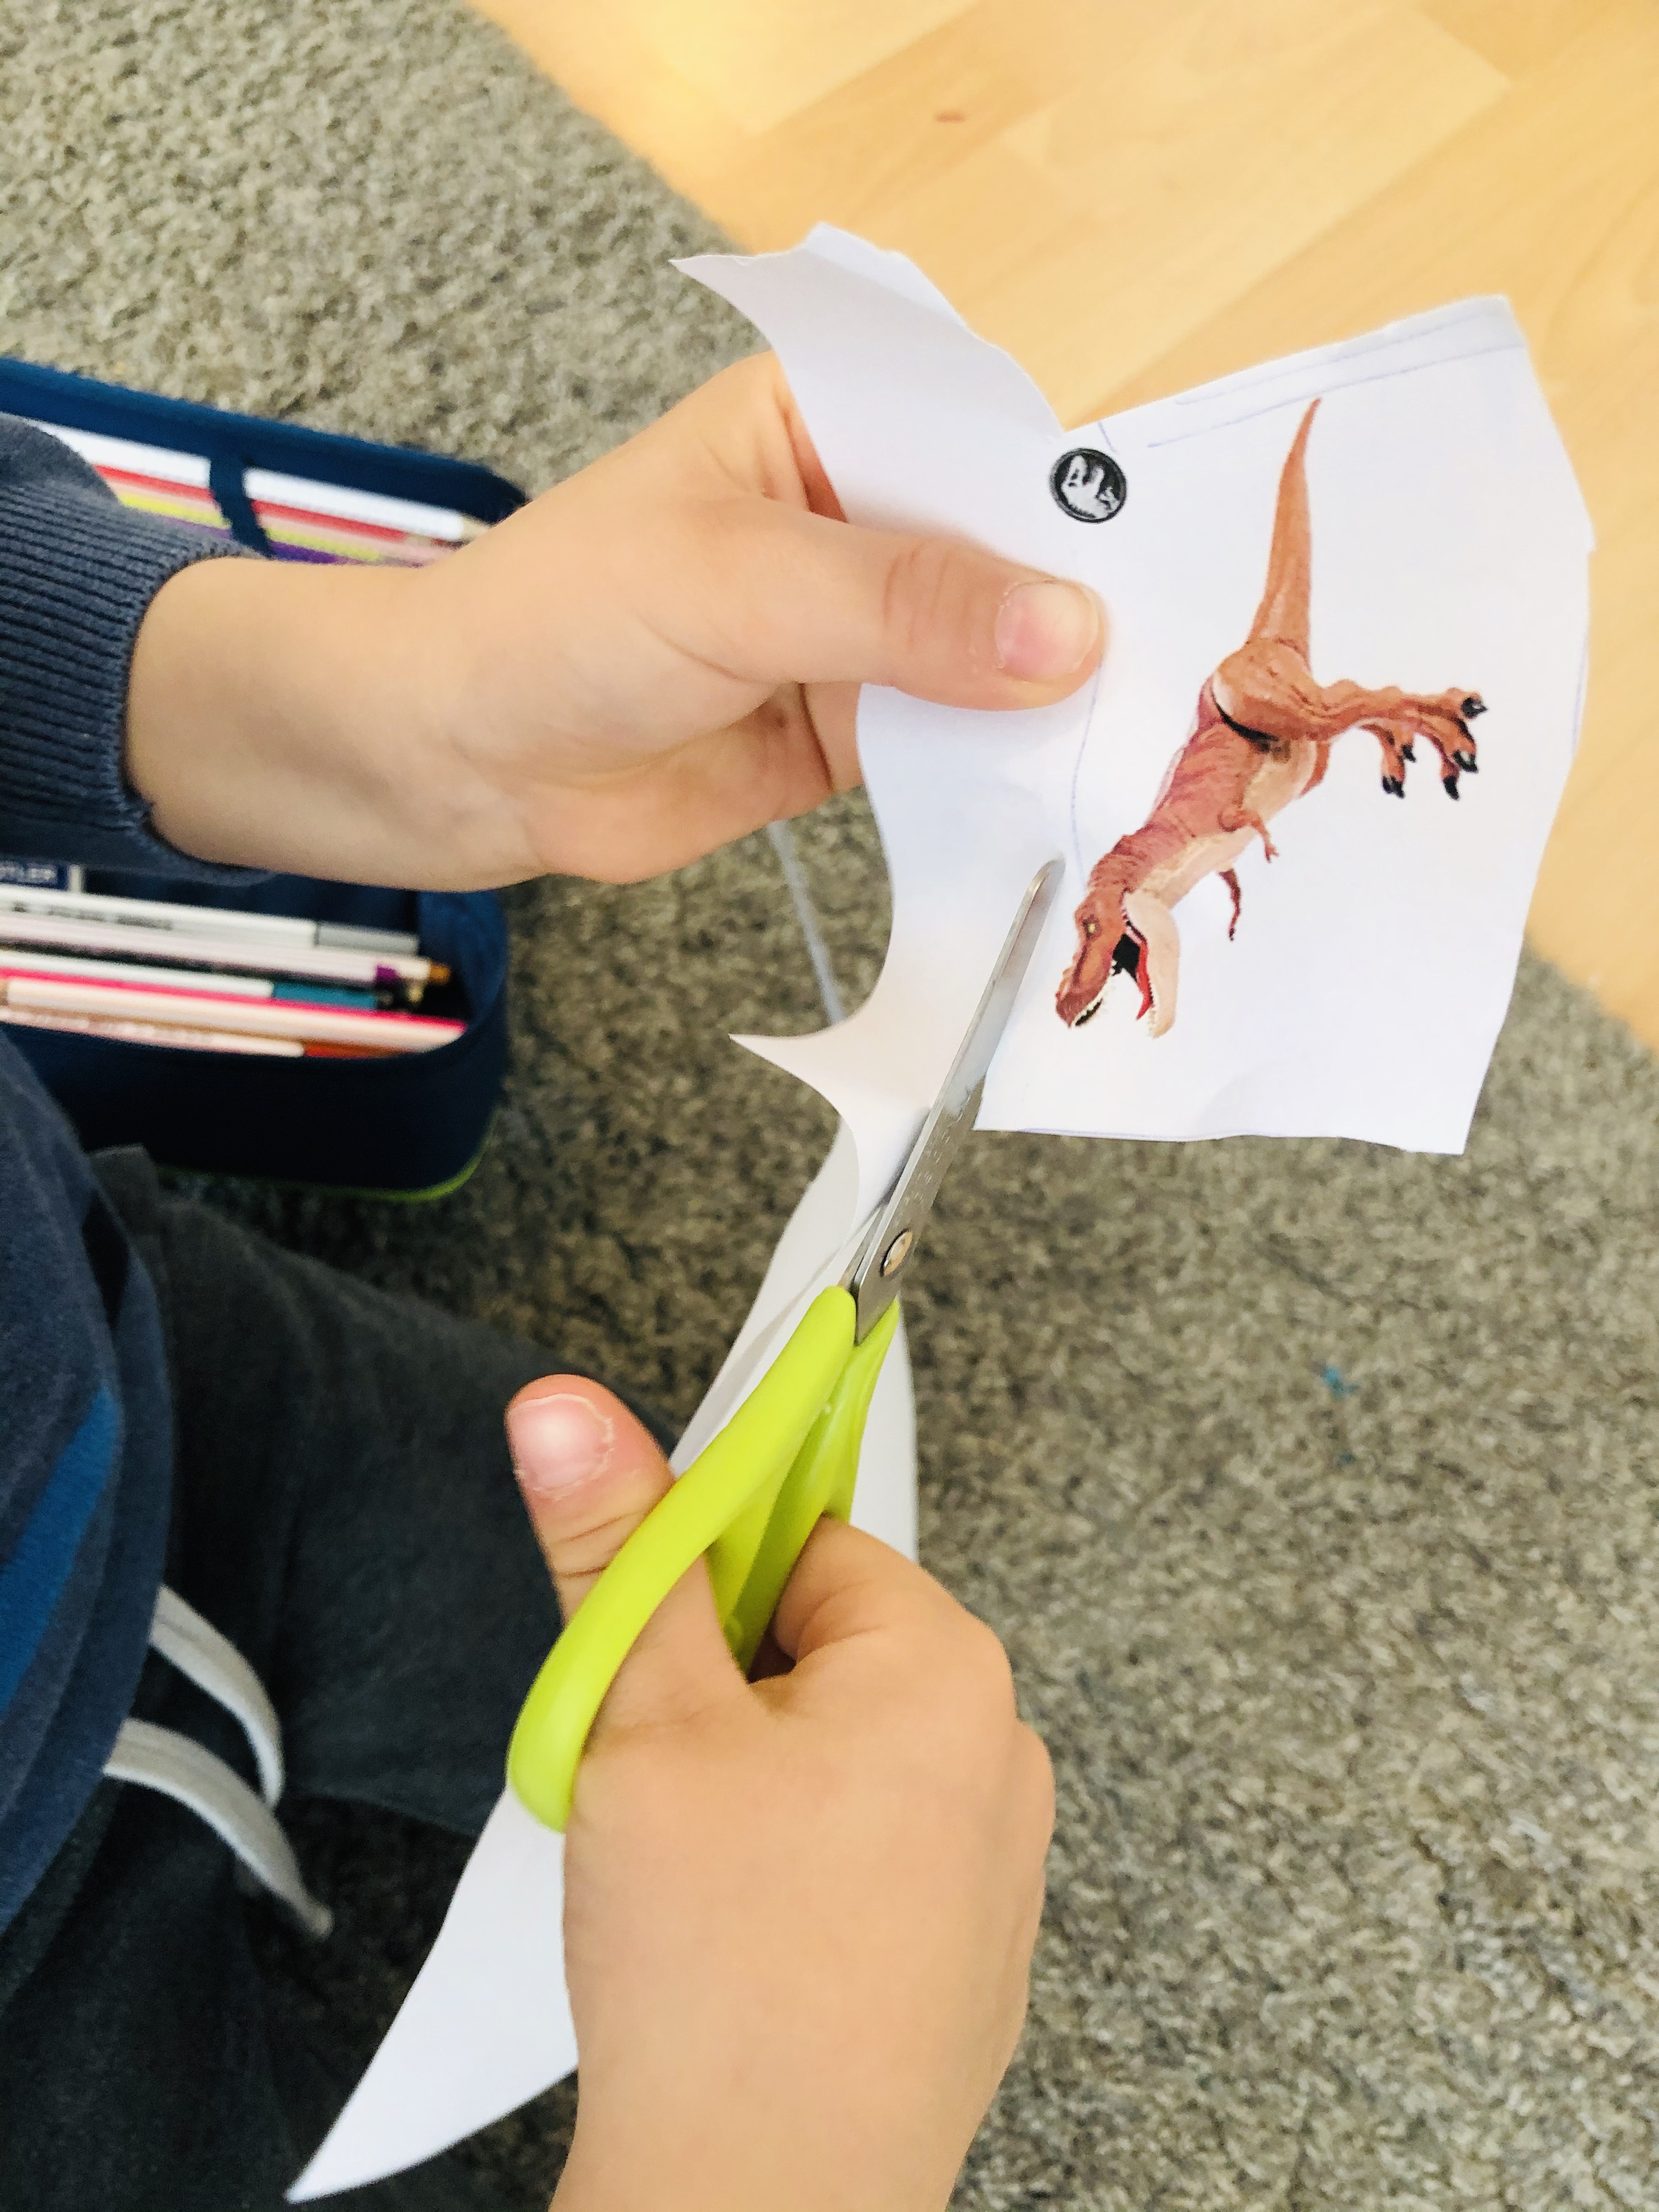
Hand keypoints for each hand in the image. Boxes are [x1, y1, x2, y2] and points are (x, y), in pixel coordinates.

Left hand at [127, 353, 1102, 886]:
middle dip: (1085, 613)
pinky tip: (1078, 796)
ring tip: (1166, 744)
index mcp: (830, 418)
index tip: (1184, 556)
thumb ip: (900, 606)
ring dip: (1059, 704)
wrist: (456, 762)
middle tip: (1205, 671)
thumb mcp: (735, 586)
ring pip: (995, 658)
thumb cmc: (558, 625)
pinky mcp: (854, 730)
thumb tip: (1070, 633)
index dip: (1079, 497)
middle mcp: (860, 516)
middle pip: (1010, 554)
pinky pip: (957, 745)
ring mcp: (862, 631)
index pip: (986, 436)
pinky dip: (1006, 771)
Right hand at [504, 1376, 1054, 2211]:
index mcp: (944, 1665)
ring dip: (751, 1780)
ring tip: (689, 1869)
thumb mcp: (639, 1721)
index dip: (702, 1583)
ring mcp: (996, 1862)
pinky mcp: (971, 1950)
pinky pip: (867, 1848)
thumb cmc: (717, 1977)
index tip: (647, 1640)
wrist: (758, 2210)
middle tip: (654, 1776)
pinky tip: (742, 1934)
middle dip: (722, 1691)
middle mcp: (999, 1750)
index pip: (803, 1540)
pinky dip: (797, 1865)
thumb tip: (569, 1411)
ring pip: (836, 1752)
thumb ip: (614, 1549)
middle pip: (822, 1644)